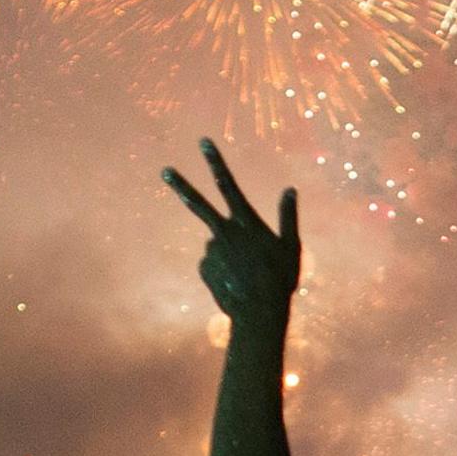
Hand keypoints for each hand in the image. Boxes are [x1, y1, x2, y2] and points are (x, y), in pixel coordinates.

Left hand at [165, 140, 300, 329]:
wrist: (260, 313)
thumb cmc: (280, 279)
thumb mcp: (291, 246)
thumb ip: (288, 216)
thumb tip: (290, 190)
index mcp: (245, 221)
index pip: (227, 184)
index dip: (215, 162)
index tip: (203, 142)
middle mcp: (223, 231)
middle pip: (198, 203)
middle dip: (181, 185)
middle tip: (164, 170)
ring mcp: (211, 250)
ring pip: (218, 243)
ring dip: (231, 254)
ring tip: (248, 275)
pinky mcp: (204, 268)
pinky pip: (214, 263)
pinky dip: (224, 270)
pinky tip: (237, 283)